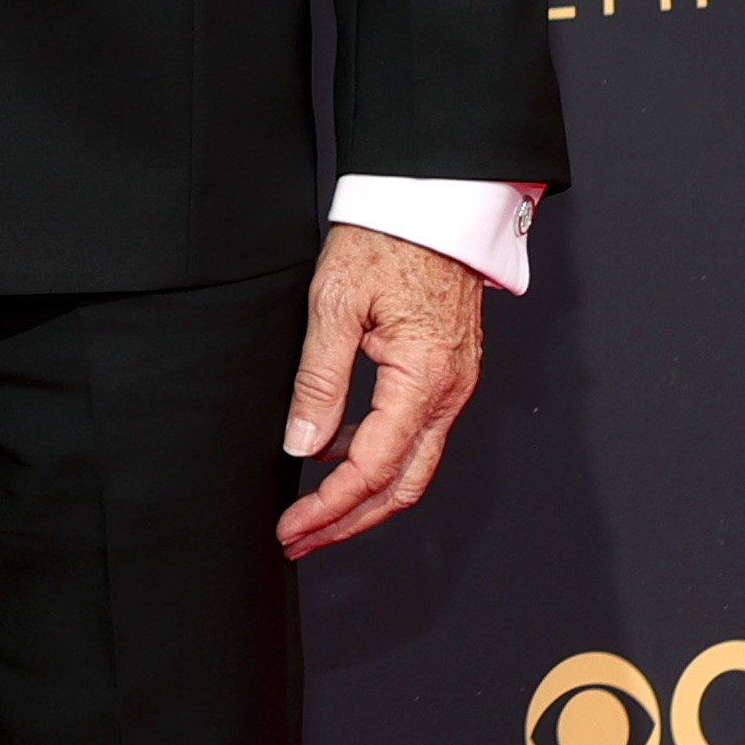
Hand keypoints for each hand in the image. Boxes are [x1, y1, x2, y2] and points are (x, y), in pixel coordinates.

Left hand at [276, 223, 485, 558]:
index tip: (292, 528)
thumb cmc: (386, 240)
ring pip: (412, 468)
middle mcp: (448, 394)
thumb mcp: (336, 301)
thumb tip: (302, 445)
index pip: (375, 468)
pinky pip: (415, 438)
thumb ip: (319, 379)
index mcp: (423, 379)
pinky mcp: (445, 377)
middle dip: (349, 522)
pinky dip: (378, 463)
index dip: (330, 506)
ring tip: (311, 514)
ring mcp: (452, 388)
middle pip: (402, 487)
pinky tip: (337, 462)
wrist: (433, 204)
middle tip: (298, 541)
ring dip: (363, 499)